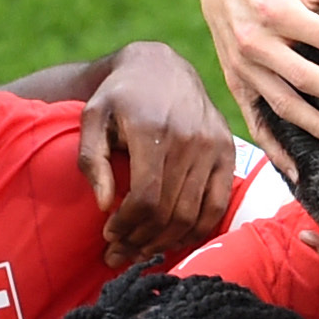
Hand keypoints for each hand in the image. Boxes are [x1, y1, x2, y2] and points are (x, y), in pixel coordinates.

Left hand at [77, 44, 238, 265]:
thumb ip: (91, 160)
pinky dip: (197, 230)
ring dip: (166, 241)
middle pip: (169, 213)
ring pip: (192, 215)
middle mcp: (189, 140)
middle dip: (141, 240)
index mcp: (154, 130)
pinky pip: (217, 206)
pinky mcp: (227, 152)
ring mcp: (213, 147)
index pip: (147, 198)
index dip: (127, 225)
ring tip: (142, 249)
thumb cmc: (120, 96)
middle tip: (121, 252)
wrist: (162, 66)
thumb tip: (103, 204)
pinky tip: (174, 239)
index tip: (109, 234)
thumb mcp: (93, 117)